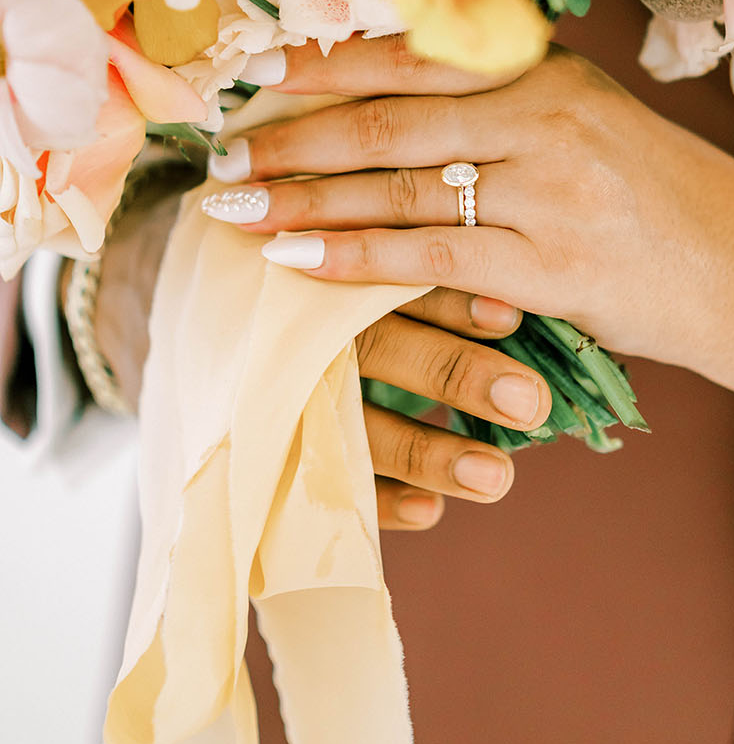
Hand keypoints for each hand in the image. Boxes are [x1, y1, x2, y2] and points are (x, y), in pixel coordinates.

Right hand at [90, 185, 550, 530]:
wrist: (192, 295)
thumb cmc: (298, 255)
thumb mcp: (333, 227)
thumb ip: (400, 230)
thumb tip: (508, 256)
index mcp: (325, 264)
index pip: (394, 273)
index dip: (451, 294)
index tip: (512, 315)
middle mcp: (306, 327)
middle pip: (385, 349)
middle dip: (458, 374)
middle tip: (531, 401)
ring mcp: (289, 392)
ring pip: (362, 426)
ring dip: (431, 453)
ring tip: (500, 479)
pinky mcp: (277, 445)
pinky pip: (328, 479)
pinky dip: (379, 500)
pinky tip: (431, 515)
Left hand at [201, 35, 733, 363]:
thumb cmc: (665, 204)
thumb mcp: (592, 127)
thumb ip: (505, 113)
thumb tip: (391, 115)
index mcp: (549, 69)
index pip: (409, 58)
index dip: (320, 69)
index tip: (254, 81)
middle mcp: (546, 112)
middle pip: (386, 119)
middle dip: (290, 139)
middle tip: (221, 157)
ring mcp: (551, 186)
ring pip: (396, 185)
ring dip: (302, 198)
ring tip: (233, 211)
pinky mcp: (555, 261)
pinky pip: (427, 255)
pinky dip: (352, 255)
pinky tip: (295, 261)